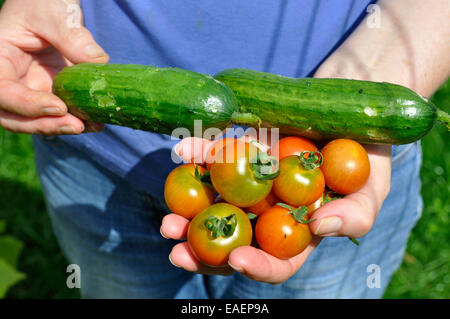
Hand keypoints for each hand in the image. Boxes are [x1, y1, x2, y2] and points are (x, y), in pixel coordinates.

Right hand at [0, 0, 107, 134]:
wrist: (53, 6)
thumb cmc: (44, 2)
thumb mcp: (54, 13)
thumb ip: (72, 36)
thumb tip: (98, 62)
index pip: (2, 92)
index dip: (27, 104)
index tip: (59, 107)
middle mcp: (10, 79)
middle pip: (14, 116)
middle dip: (45, 125)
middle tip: (78, 126)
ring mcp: (30, 89)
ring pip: (36, 120)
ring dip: (63, 127)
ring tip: (92, 125)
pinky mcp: (51, 93)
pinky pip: (60, 114)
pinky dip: (77, 120)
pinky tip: (97, 122)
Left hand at [161, 135, 390, 283]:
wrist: (350, 113)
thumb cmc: (367, 157)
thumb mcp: (372, 189)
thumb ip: (354, 215)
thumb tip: (320, 227)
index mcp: (298, 233)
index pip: (276, 262)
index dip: (256, 267)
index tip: (236, 258)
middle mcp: (269, 213)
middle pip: (235, 242)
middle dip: (204, 253)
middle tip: (177, 252)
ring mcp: (252, 185)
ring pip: (217, 206)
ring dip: (189, 214)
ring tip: (167, 222)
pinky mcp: (242, 154)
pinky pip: (216, 157)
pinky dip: (198, 155)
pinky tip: (181, 151)